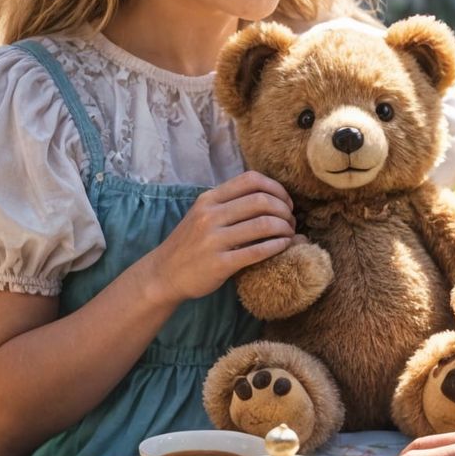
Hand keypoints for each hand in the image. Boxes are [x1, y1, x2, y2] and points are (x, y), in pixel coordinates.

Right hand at [155, 170, 296, 303]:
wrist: (163, 275)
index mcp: (208, 199)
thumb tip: (267, 195)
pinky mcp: (220, 264)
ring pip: (263, 224)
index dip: (276, 188)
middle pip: (262, 200)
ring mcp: (213, 240)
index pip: (251, 179)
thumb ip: (227, 203)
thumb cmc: (189, 244)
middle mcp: (210, 215)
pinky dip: (277, 246)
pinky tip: (284, 246)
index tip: (285, 202)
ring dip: (285, 228)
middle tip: (291, 221)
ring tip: (290, 234)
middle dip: (284, 209)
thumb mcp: (201, 214)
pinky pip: (257, 251)